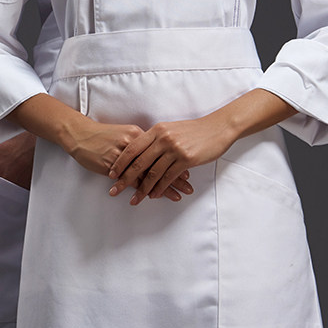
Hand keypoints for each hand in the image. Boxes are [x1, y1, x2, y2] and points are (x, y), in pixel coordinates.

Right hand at [66, 118, 191, 202]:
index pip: (161, 150)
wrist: (79, 134)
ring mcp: (123, 155)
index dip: (175, 160)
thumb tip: (153, 153)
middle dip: (175, 175)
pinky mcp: (113, 165)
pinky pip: (131, 180)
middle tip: (189, 186)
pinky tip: (153, 196)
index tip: (188, 170)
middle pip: (159, 162)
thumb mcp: (122, 134)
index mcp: (137, 133)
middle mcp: (133, 143)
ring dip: (164, 185)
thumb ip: (137, 143)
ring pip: (148, 172)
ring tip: (178, 195)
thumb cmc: (100, 135)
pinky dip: (144, 189)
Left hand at [108, 114, 234, 204]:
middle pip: (139, 162)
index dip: (120, 162)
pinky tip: (154, 196)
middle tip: (114, 190)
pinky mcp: (186, 160)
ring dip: (142, 189)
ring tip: (134, 199)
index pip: (132, 148)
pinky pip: (168, 177)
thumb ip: (156, 139)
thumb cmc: (193, 130)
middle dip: (125, 179)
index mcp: (156, 130)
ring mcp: (174, 149)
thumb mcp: (171, 129)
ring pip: (152, 173)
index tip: (111, 174)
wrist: (216, 128)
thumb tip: (142, 151)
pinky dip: (159, 188)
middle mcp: (162, 139)